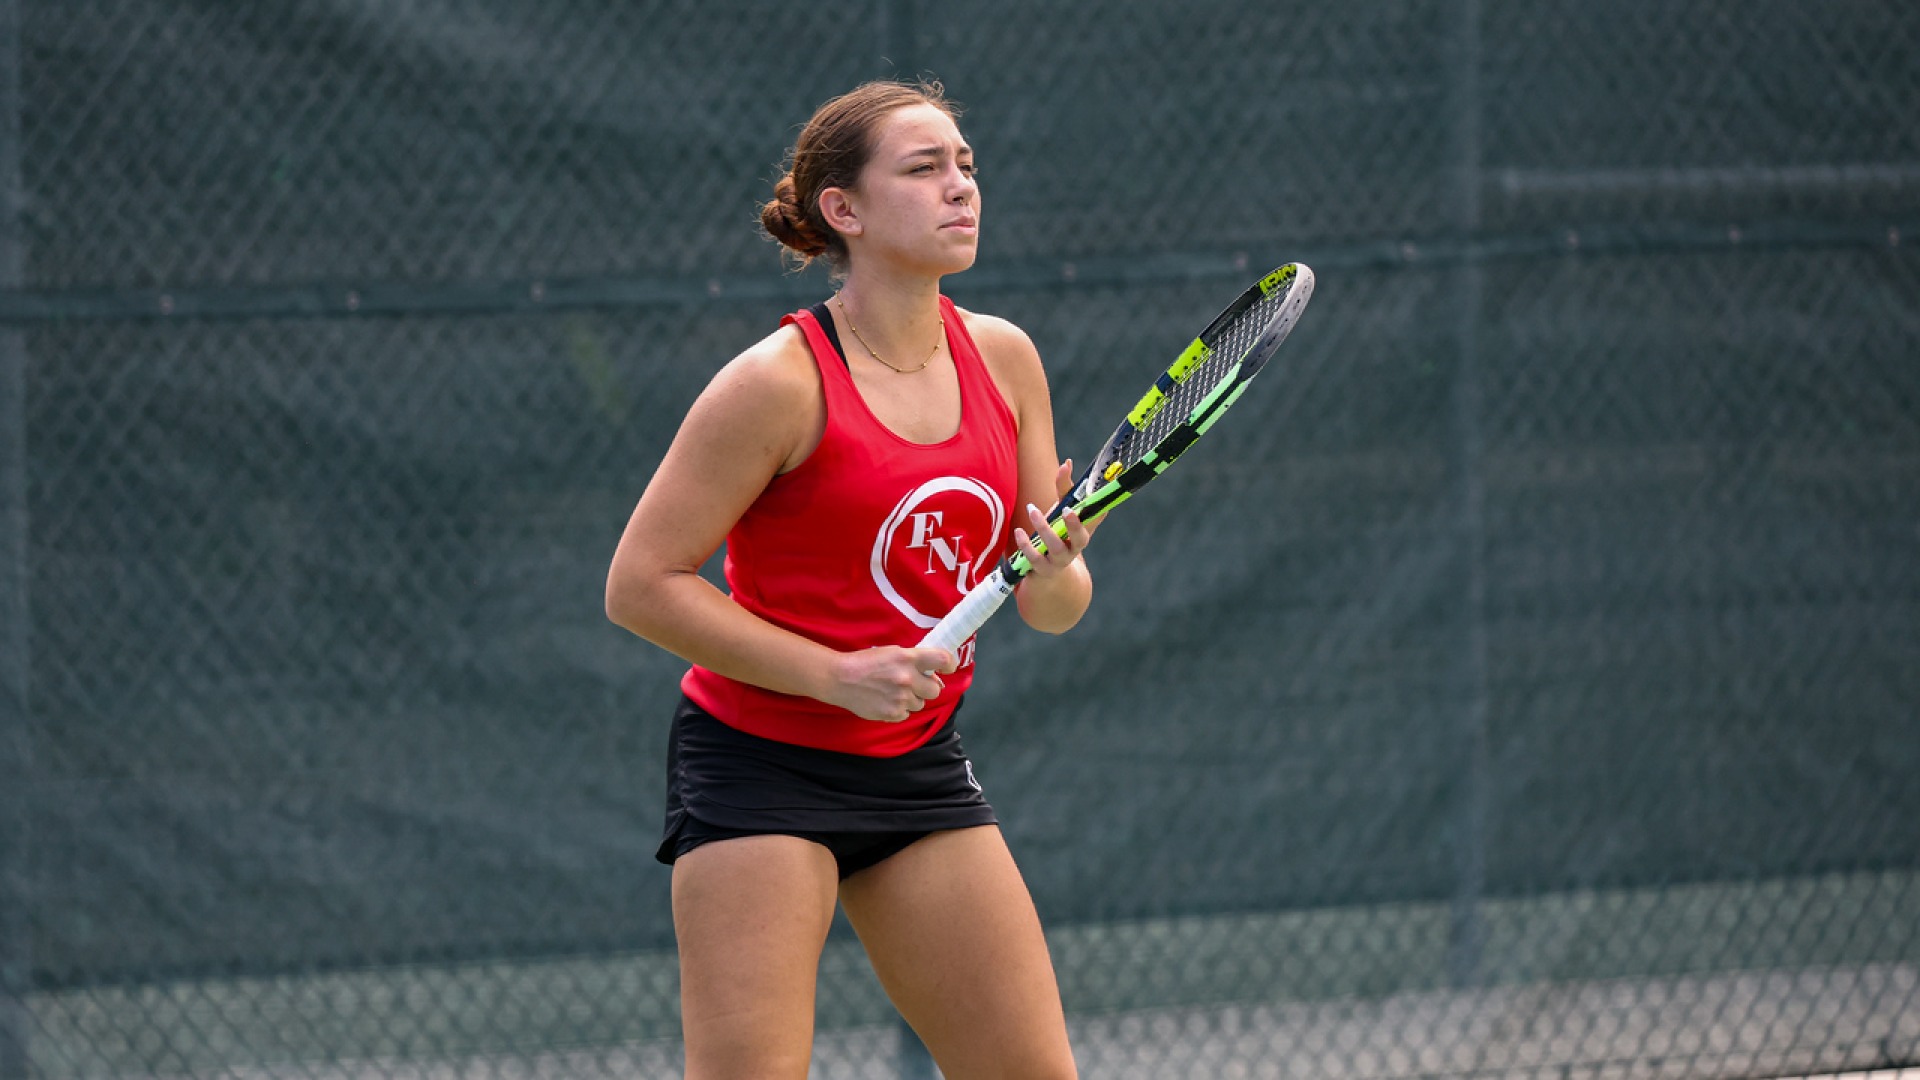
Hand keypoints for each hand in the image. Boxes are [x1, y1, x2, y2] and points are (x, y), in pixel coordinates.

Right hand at [830, 646, 958, 722]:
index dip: (949, 664)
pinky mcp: (893, 713)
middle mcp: (907, 678)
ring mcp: (900, 698)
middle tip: (913, 684)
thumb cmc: (865, 662)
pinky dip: (899, 710)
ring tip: (893, 692)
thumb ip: (913, 661)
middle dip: (926, 688)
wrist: (840, 679)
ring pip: (920, 704)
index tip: (948, 668)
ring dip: (911, 699)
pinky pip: (906, 714)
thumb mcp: (891, 652)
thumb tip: (934, 675)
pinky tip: (885, 701)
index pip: (942, 659)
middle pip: (935, 690)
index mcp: (907, 658)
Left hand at [1011, 459, 1093, 578]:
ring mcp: (1059, 561)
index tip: (1081, 503)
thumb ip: (1064, 489)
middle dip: (1074, 526)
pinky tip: (1019, 532)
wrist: (1049, 571)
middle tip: (1065, 510)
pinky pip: (1035, 559)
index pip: (1092, 523)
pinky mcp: (1042, 570)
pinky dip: (1026, 546)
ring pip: (1056, 548)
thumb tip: (1066, 463)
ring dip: (1044, 529)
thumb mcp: (1061, 512)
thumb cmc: (1057, 535)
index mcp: (1083, 534)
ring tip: (1032, 509)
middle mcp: (1074, 549)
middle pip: (1080, 539)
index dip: (1091, 513)